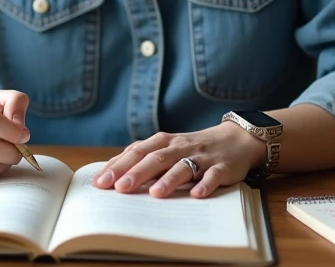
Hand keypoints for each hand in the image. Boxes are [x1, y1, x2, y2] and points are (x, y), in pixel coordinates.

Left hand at [92, 121, 266, 198]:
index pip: (136, 152)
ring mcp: (201, 157)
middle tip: (119, 188)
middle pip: (156, 158)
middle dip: (136, 173)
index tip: (100, 182)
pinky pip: (213, 176)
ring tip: (155, 194)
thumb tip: (109, 173)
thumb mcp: (166, 148)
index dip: (118, 166)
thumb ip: (142, 158)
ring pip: (183, 166)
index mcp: (163, 142)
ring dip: (169, 179)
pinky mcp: (222, 168)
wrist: (234, 140)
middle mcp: (180, 147)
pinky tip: (197, 194)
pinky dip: (205, 184)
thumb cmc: (191, 148)